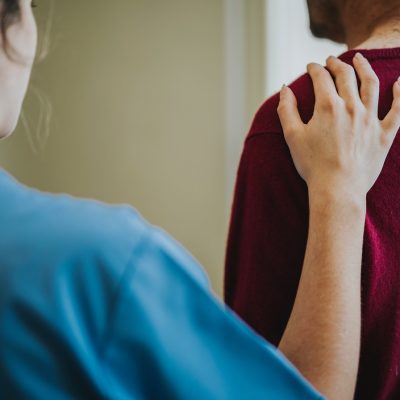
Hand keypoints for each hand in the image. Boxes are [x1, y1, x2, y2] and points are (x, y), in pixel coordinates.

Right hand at [277, 53, 399, 198]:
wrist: (337, 189)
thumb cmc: (312, 165)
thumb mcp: (292, 136)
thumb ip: (286, 110)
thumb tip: (285, 89)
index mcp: (328, 107)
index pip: (321, 78)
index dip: (314, 69)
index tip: (311, 67)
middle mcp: (351, 107)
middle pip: (346, 76)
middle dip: (336, 64)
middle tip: (331, 61)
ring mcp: (370, 120)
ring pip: (370, 85)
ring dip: (364, 68)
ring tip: (359, 59)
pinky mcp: (384, 135)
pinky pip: (398, 110)